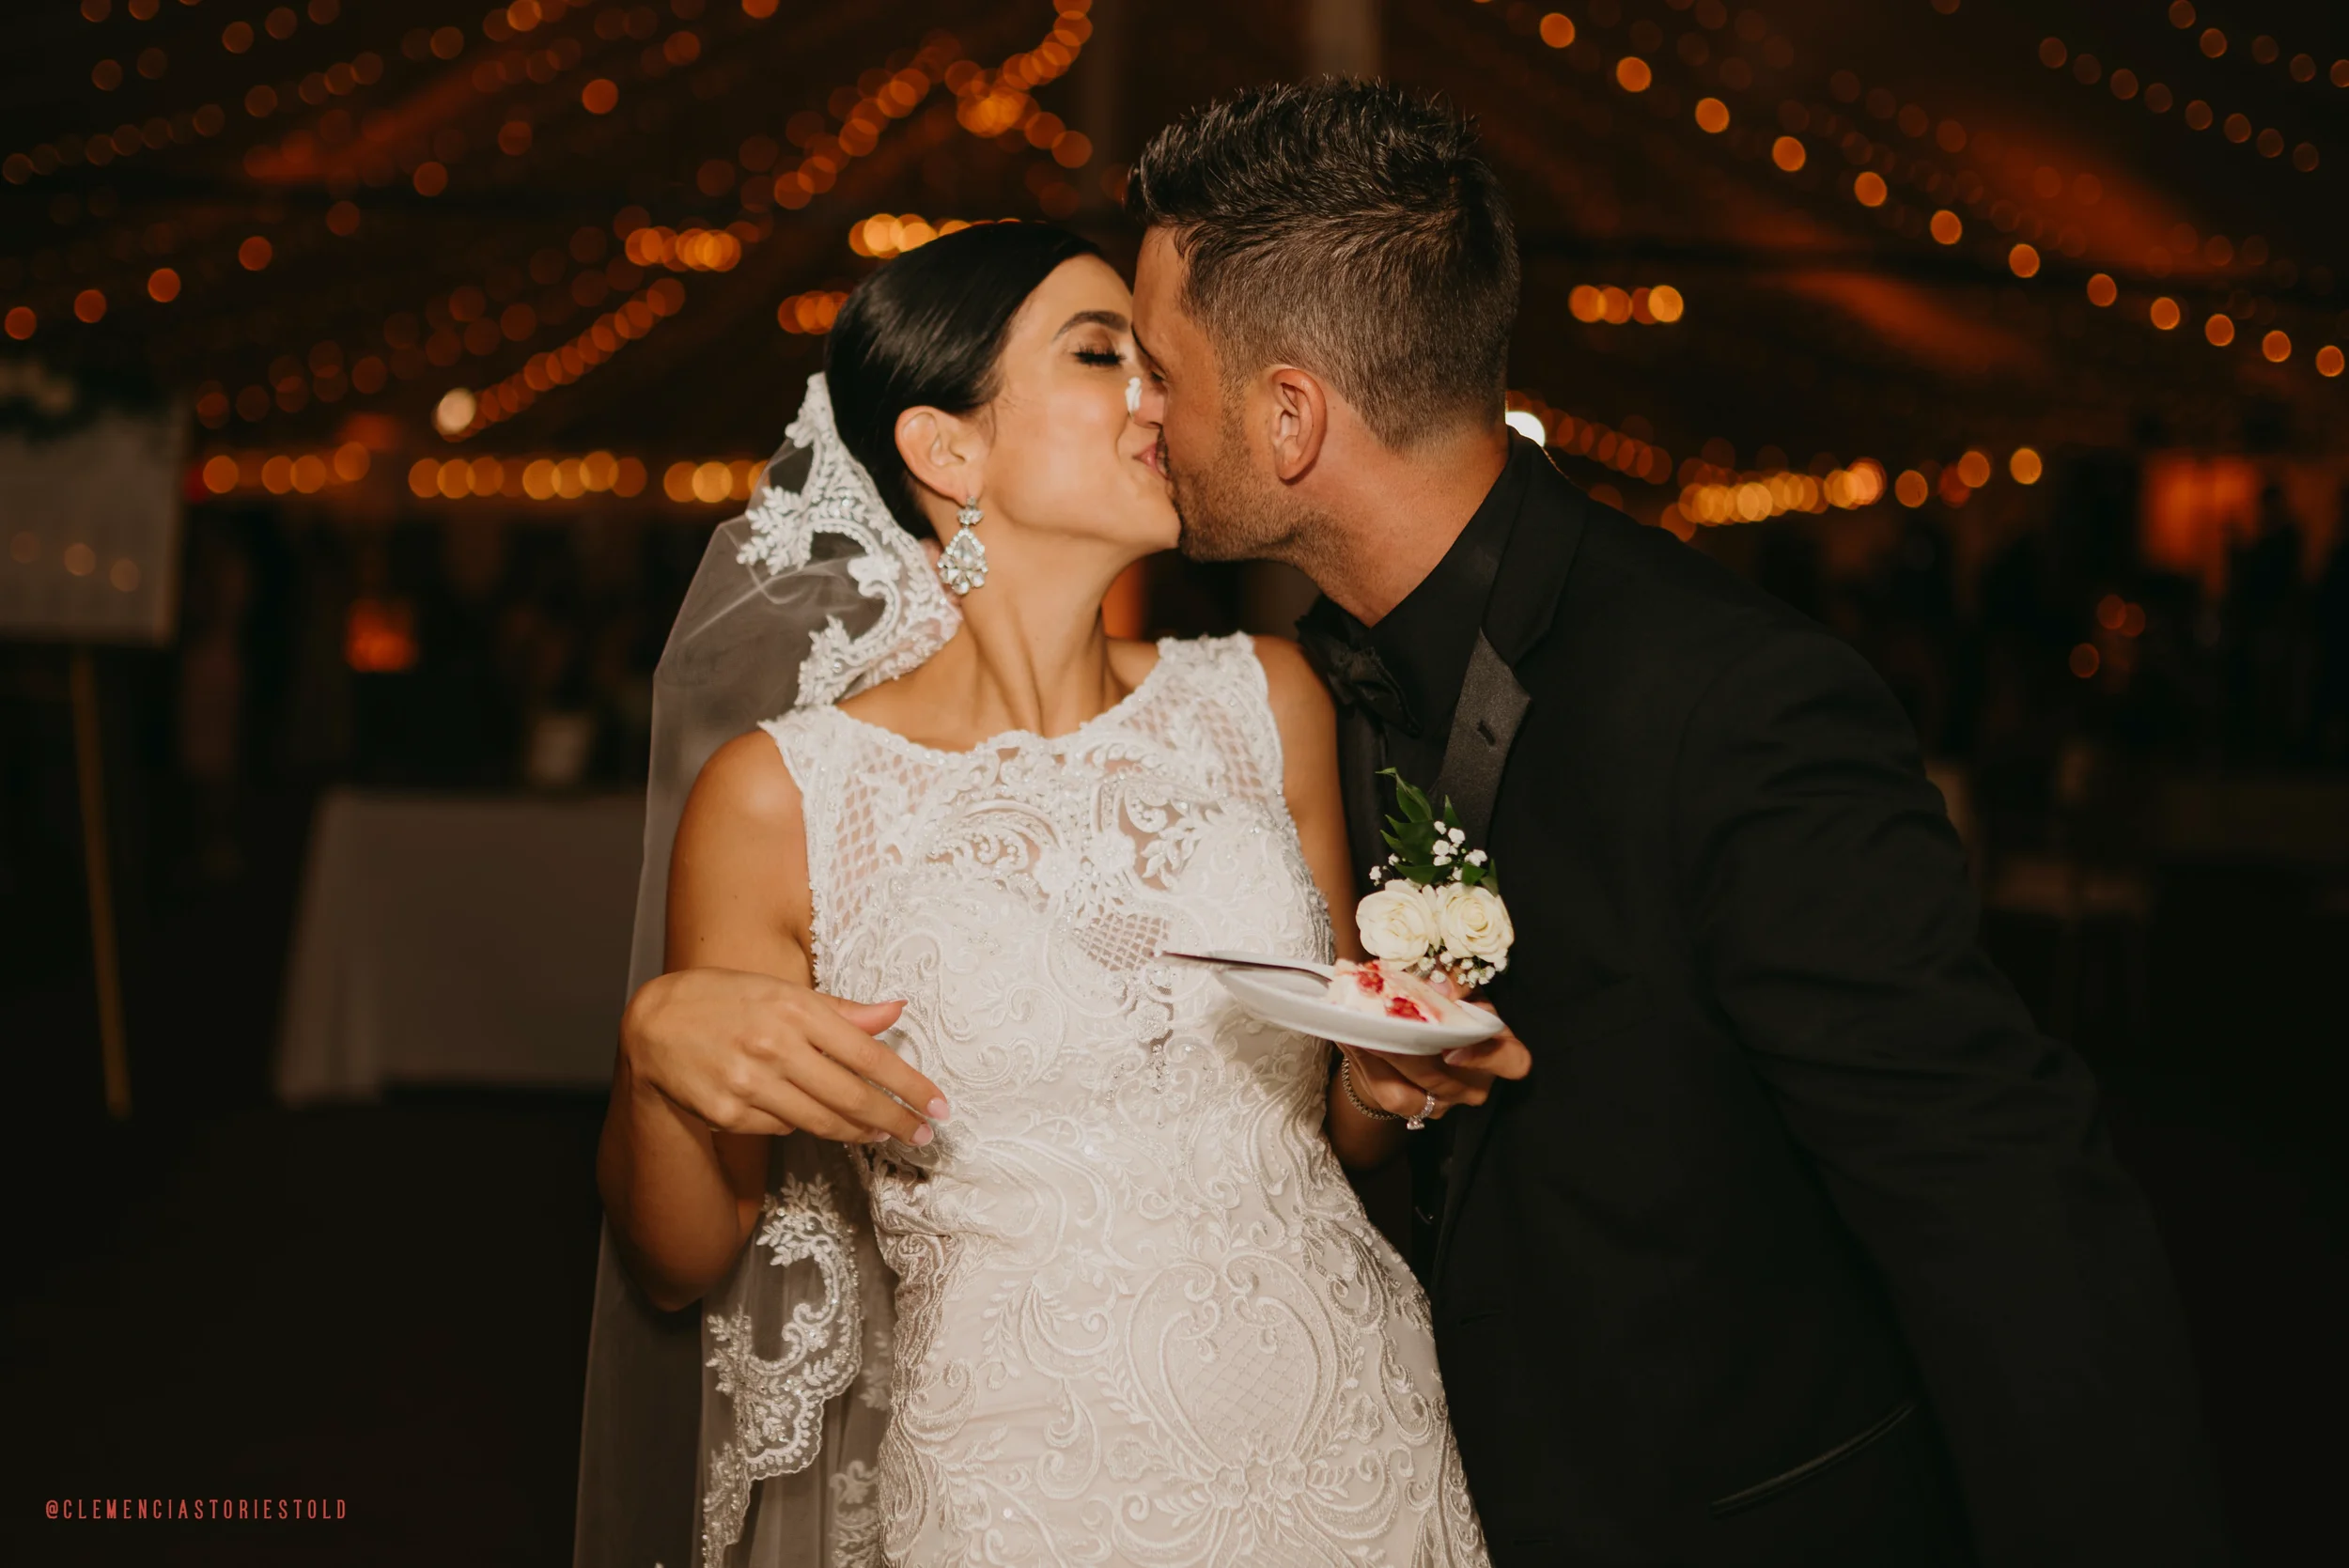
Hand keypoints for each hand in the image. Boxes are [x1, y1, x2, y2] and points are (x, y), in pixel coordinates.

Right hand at [621, 967, 948, 1144]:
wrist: (654, 1025)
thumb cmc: (727, 1001)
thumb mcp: (784, 992)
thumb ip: (842, 1011)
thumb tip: (897, 1010)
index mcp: (795, 1009)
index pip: (869, 1055)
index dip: (909, 1086)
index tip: (938, 1106)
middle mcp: (775, 1046)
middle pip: (852, 1097)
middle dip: (895, 1121)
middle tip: (923, 1135)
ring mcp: (750, 1084)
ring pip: (822, 1121)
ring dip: (858, 1132)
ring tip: (881, 1134)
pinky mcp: (729, 1114)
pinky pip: (784, 1128)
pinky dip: (802, 1124)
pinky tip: (807, 1114)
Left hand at [1342, 984, 1531, 1121]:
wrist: (1411, 1033)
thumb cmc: (1440, 1002)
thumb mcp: (1451, 984)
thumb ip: (1451, 980)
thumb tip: (1442, 983)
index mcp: (1497, 1047)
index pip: (1513, 1063)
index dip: (1485, 1058)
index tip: (1451, 1048)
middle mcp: (1475, 1082)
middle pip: (1447, 1081)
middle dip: (1410, 1053)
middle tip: (1381, 1026)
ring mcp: (1444, 1101)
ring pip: (1412, 1092)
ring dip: (1381, 1058)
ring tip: (1359, 1030)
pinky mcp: (1412, 1108)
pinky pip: (1388, 1093)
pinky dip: (1366, 1064)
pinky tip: (1352, 1039)